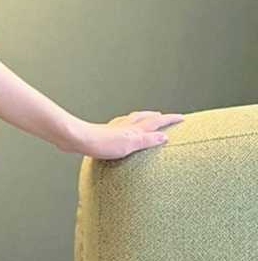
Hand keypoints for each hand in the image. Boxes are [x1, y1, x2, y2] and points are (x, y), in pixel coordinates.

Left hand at [63, 110, 185, 158]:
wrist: (78, 140)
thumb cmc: (102, 144)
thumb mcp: (130, 144)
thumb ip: (148, 140)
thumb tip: (165, 136)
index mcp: (135, 129)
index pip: (157, 122)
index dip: (170, 119)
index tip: (182, 117)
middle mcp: (125, 126)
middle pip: (144, 117)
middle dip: (156, 117)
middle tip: (164, 116)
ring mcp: (113, 128)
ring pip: (132, 120)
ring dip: (141, 119)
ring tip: (145, 120)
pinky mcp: (103, 133)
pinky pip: (119, 126)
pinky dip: (125, 125)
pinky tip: (120, 129)